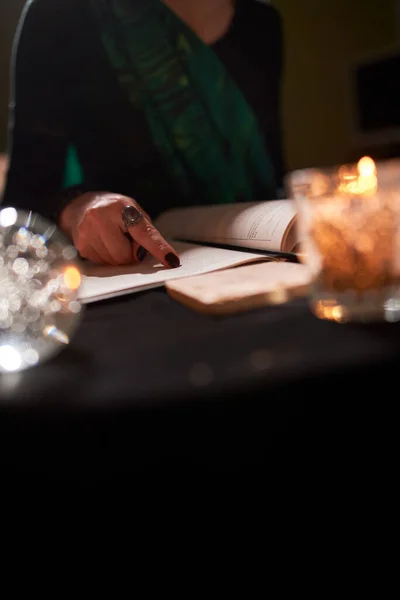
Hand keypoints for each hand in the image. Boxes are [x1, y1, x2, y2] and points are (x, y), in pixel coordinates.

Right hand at [59, 191, 180, 267]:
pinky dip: (106, 257)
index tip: (171, 260)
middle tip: (124, 240)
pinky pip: (102, 263)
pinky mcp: (80, 244)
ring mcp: (87, 231)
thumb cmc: (114, 211)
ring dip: (117, 257)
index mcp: (122, 207)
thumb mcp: (133, 211)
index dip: (159, 248)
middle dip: (129, 254)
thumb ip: (145, 232)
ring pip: (113, 262)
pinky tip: (101, 243)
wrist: (81, 205)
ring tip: (111, 239)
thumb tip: (144, 256)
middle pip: (125, 256)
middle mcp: (101, 217)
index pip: (144, 233)